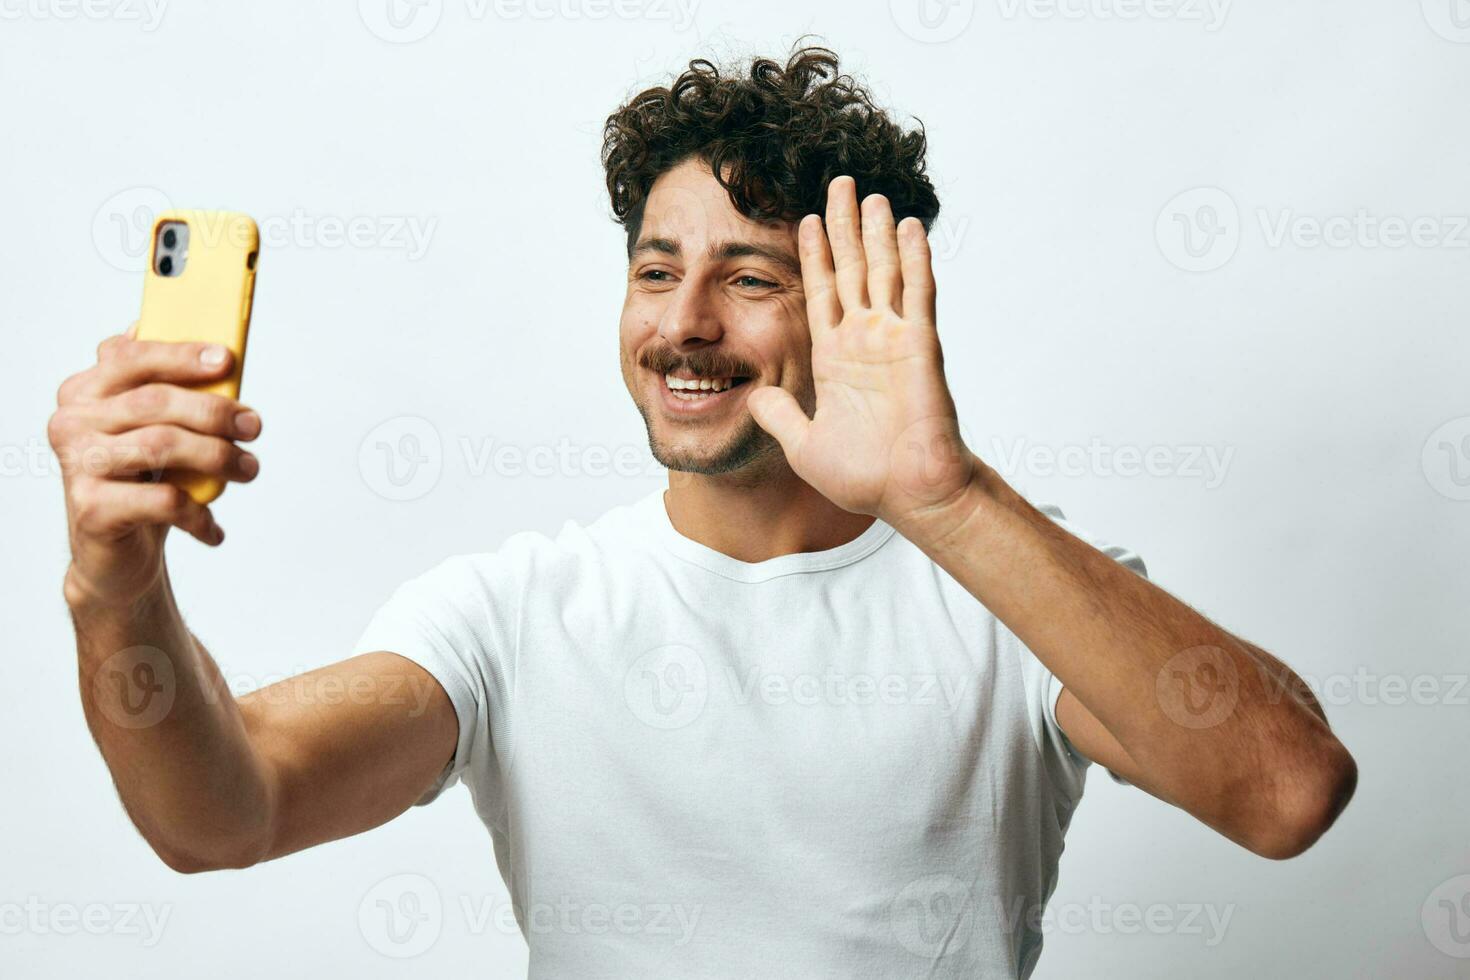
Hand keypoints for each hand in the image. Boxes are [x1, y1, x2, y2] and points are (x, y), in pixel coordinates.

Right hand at [48, 324, 262, 611]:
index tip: (227, 359)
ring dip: (217, 456)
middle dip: (214, 411)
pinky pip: (162, 499)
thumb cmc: (142, 482)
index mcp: (84, 392)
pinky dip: (199, 513)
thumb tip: (220, 356)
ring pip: (160, 445)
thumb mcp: (156, 432)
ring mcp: (78, 464)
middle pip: (153, 402)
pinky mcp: (91, 508)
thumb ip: (173, 393)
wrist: (113, 556)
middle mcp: (72, 423)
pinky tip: (214, 528)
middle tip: (253, 426)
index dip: (181, 355)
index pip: (131, 358)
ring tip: (248, 469)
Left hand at [747, 176, 975, 528]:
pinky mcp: (919, 345)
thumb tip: (752, 398)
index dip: (814, 257)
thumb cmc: (865, 477)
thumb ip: (778, 415)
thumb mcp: (802, 444)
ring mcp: (893, 339)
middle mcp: (864, 340)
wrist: (907, 494)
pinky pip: (916, 293)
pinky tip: (908, 227)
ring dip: (876, 232)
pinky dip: (913, 259)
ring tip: (870, 194)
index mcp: (835, 359)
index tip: (804, 220)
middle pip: (851, 269)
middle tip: (839, 184)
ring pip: (883, 271)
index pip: (821, 293)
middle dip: (843, 227)